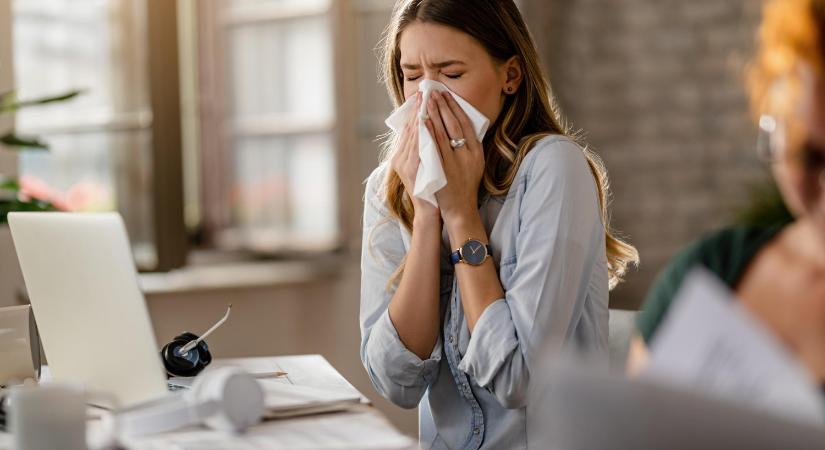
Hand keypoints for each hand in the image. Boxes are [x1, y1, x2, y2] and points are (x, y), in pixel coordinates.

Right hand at [390, 92, 440, 222]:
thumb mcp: (426, 163)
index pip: (409, 127)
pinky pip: (416, 149)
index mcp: (402, 154)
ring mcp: (403, 165)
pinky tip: (427, 123)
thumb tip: (430, 127)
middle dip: (418, 109)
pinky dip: (421, 135)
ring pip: (411, 136)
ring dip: (419, 117)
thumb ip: (425, 147)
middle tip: (425, 92)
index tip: (423, 94)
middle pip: (409, 128)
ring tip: (426, 101)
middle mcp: (399, 158)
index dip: (415, 110)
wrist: (430, 209)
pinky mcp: (410, 171)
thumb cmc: (431, 185)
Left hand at [423, 90, 484, 226]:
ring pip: (444, 133)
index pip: (466, 123)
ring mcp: (456, 162)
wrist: (460, 208)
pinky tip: (424, 121)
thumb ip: (468, 146)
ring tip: (427, 101)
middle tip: (434, 92)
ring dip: (435, 115)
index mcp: (477, 151)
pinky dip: (430, 132)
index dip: (456, 107)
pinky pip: (436, 147)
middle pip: (455, 124)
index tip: (447, 95)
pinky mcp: (444, 169)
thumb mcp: (474, 163)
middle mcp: (469, 154)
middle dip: (444, 106)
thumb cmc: (465, 185)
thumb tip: (460, 126)